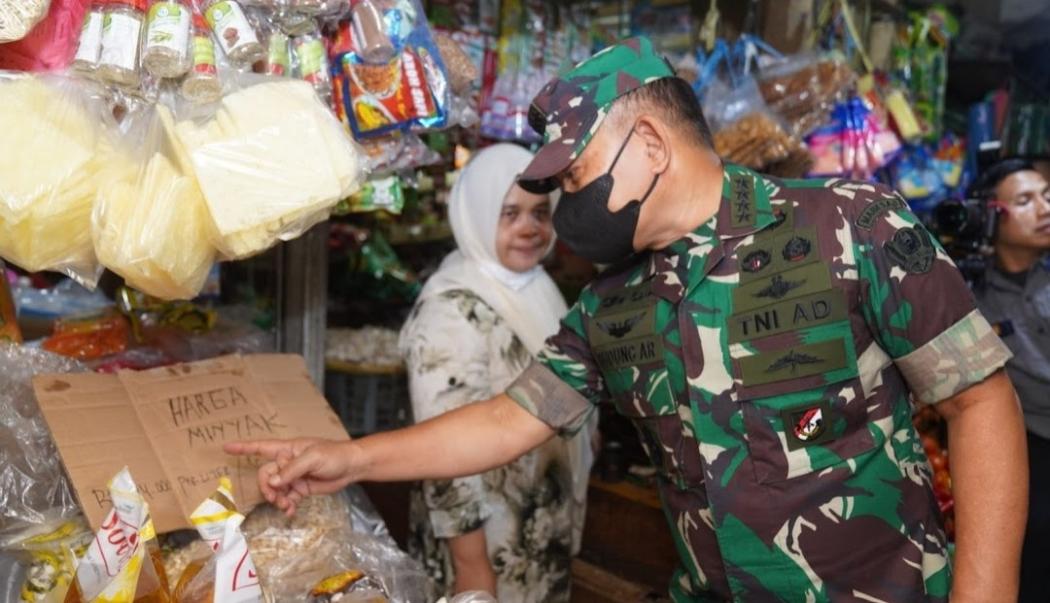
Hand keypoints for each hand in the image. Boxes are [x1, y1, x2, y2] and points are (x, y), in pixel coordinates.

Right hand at [224, 438, 363, 515]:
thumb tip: (272, 482)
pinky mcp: (301, 488)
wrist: (351, 467)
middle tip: (277, 497)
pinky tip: (290, 511)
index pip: (261, 447)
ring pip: (275, 489)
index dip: (243, 447)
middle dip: (268, 488)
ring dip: (278, 499)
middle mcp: (287, 462)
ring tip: (287, 506)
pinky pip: (287, 498)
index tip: (226, 447)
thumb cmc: (334, 455)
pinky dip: (286, 505)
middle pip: (266, 475)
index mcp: (287, 449)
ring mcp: (293, 476)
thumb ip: (291, 470)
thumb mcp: (313, 459)